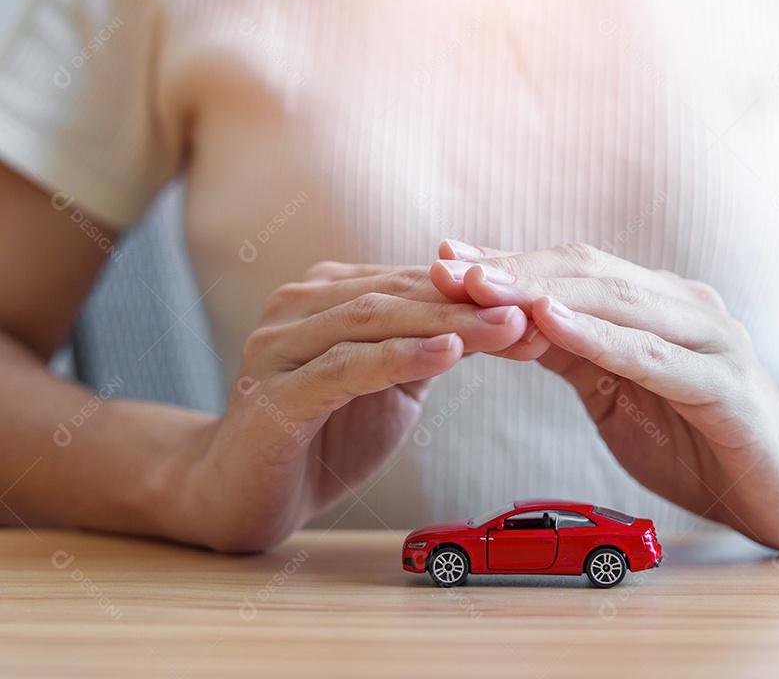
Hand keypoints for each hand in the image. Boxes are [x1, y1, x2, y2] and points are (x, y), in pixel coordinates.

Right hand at [174, 261, 545, 551]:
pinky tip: (447, 354)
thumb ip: (434, 349)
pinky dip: (399, 358)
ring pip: (375, 321)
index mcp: (327, 295)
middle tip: (535, 309)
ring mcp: (280, 346)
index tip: (540, 301)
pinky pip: (345, 368)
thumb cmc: (320, 437)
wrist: (238, 495)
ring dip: (448, 323)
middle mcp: (298, 306)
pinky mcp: (274, 394)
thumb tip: (511, 320)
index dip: (477, 290)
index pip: (414, 283)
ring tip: (507, 326)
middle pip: (400, 294)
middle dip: (472, 302)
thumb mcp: (388, 385)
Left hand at [430, 241, 778, 551]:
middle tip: (445, 268)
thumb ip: (574, 356)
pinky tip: (554, 325)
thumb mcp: (620, 396)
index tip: (441, 261)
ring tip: (481, 286)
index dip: (507, 263)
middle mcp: (685, 309)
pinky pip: (655, 357)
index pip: (572, 272)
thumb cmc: (702, 442)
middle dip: (512, 270)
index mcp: (657, 307)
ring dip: (542, 293)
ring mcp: (711, 342)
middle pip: (587, 275)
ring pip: (616, 304)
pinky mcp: (727, 387)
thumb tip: (504, 323)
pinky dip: (602, 338)